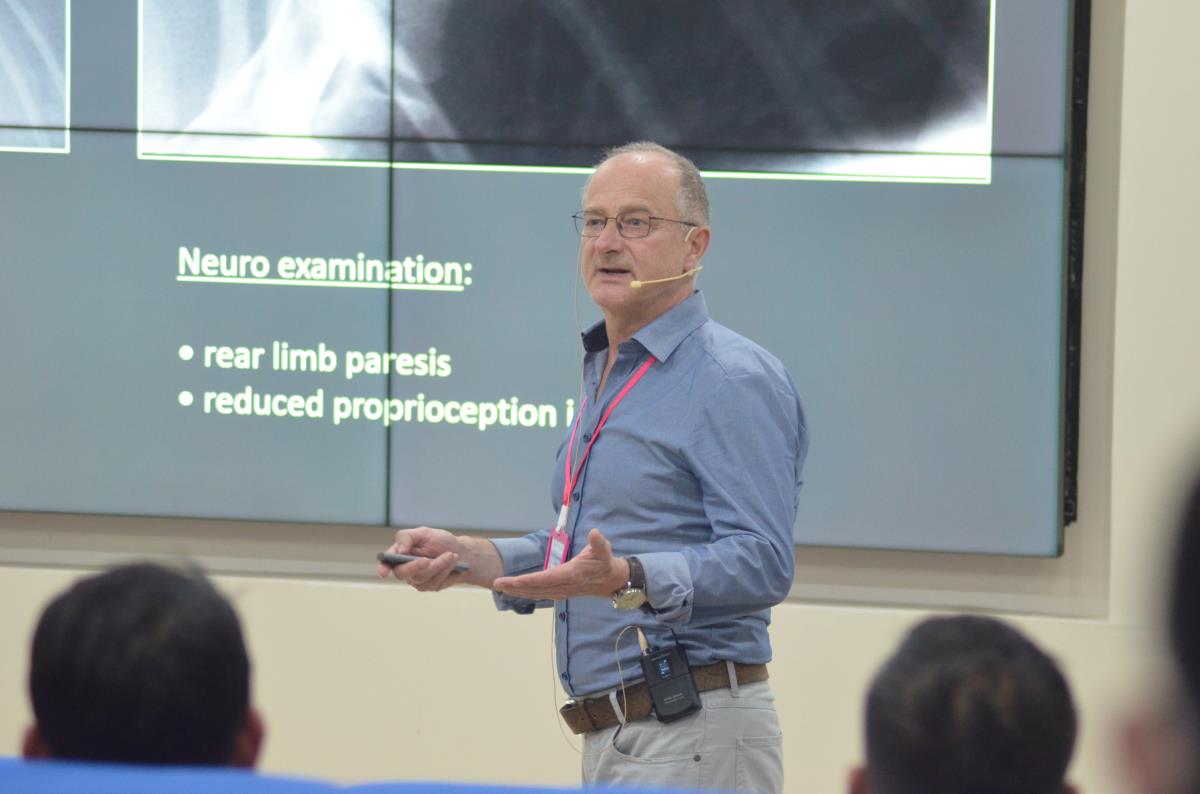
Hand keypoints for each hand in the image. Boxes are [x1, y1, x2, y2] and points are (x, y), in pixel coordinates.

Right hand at [377, 526, 464, 590]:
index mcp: (400, 554)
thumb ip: (407, 537)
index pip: (386, 563)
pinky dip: (446, 570)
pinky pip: (435, 582)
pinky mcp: (430, 586)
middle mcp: (406, 569)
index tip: (384, 572)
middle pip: (402, 573)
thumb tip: (400, 550)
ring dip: (439, 565)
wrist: (462, 552)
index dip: (383, 568)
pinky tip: (453, 562)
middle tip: (428, 559)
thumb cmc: (440, 541)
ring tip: (451, 555)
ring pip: (422, 577)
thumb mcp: (424, 533)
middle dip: (416, 566)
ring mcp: (418, 580)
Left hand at [493, 528, 628, 600]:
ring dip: (517, 590)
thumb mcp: (604, 550)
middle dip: (515, 586)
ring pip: (535, 593)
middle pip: (535, 588)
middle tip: (496, 583)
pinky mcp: (560, 592)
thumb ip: (599, 542)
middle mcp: (563, 585)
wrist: (612, 580)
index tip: (512, 580)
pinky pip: (539, 594)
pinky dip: (526, 592)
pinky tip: (516, 590)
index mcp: (570, 575)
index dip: (528, 580)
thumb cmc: (605, 562)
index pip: (545, 579)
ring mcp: (561, 591)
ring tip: (500, 586)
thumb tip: (595, 533)